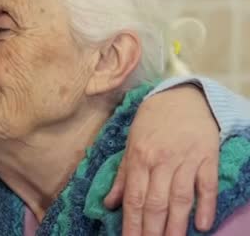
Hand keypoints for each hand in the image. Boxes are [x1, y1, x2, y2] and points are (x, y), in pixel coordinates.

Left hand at [104, 84, 218, 235]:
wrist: (182, 96)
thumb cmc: (152, 122)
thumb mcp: (131, 144)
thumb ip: (123, 175)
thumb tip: (109, 203)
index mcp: (139, 158)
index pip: (134, 198)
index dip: (131, 224)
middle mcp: (161, 160)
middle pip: (156, 203)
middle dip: (151, 231)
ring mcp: (186, 159)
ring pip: (180, 198)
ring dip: (176, 225)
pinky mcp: (208, 157)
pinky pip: (207, 185)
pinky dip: (206, 206)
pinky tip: (202, 225)